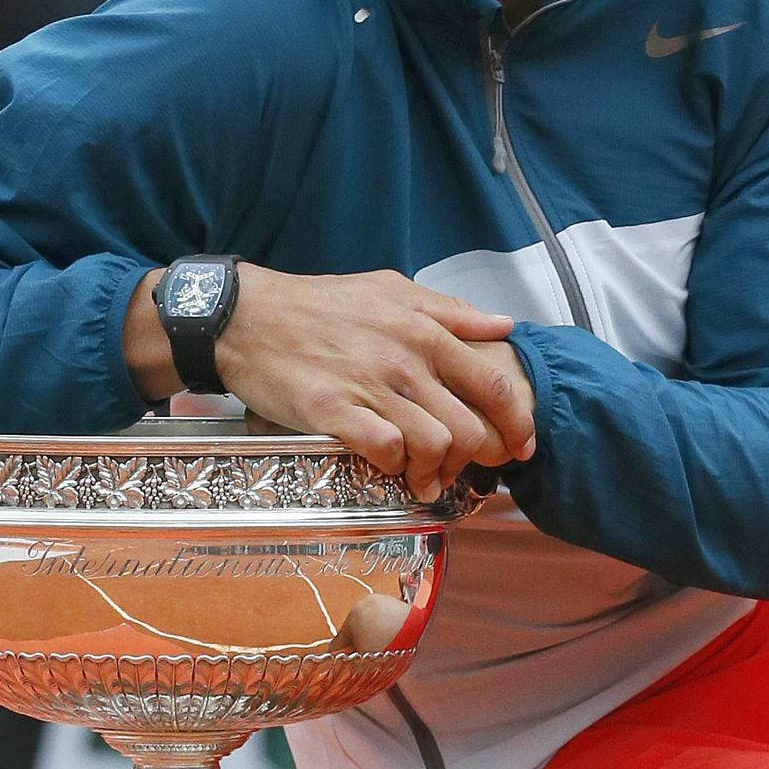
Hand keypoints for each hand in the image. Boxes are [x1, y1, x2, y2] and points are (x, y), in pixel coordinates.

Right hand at [214, 265, 535, 500]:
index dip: (517, 424)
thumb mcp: (391, 289)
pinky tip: (386, 467)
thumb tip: (502, 324)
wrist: (249, 316)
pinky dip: (394, 466)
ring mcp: (371, 386)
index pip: (495, 385)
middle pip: (470, 428)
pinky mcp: (334, 411)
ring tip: (421, 478)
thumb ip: (450, 310)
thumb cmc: (319, 304)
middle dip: (471, 461)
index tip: (520, 446)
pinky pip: (386, 451)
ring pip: (435, 445)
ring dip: (434, 472)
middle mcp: (406, 359)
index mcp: (425, 330)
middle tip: (456, 470)